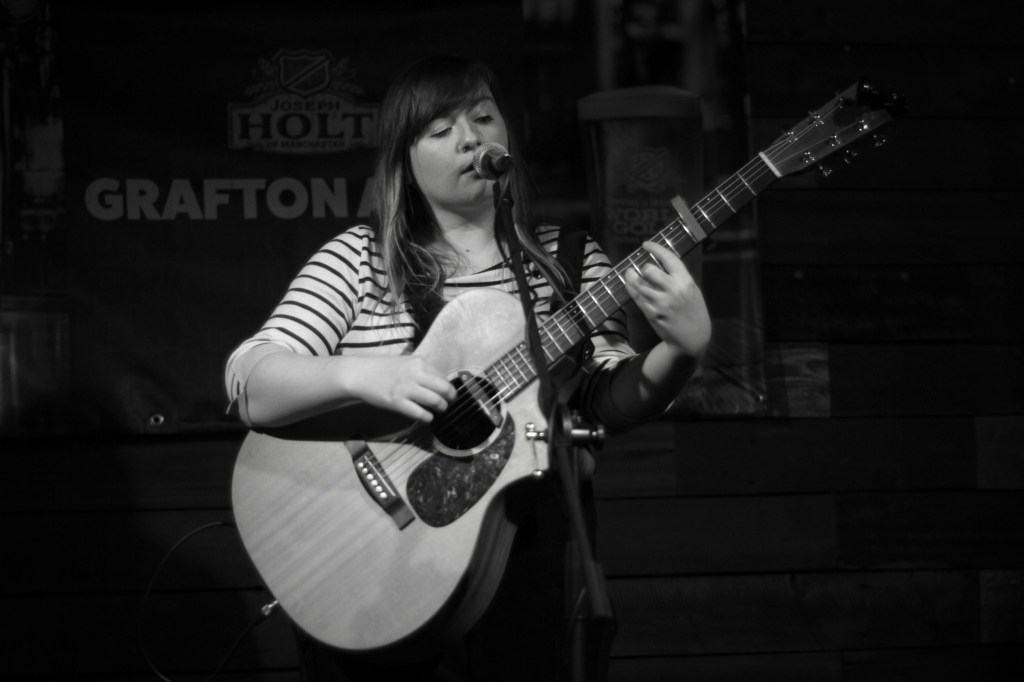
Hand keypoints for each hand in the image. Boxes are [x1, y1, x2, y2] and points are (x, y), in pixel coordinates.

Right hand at [346, 355, 456, 422]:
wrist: (360, 374)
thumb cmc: (382, 368)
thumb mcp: (406, 362)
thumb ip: (421, 370)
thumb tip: (438, 383)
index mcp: (419, 363)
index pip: (443, 377)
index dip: (449, 388)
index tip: (448, 394)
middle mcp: (416, 374)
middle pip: (445, 389)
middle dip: (451, 399)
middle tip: (449, 404)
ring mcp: (407, 389)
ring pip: (436, 401)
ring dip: (442, 408)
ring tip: (440, 411)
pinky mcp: (397, 402)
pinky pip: (420, 413)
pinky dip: (428, 417)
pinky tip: (427, 417)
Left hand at [623, 241, 711, 358]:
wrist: (693, 338)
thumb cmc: (693, 311)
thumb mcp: (692, 290)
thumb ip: (678, 278)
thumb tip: (659, 263)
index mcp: (686, 281)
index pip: (668, 258)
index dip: (655, 248)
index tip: (646, 244)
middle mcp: (673, 290)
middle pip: (650, 270)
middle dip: (643, 266)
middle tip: (641, 267)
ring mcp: (661, 303)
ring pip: (639, 283)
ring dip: (631, 276)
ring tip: (630, 273)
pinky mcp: (652, 313)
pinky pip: (636, 297)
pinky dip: (631, 288)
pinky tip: (629, 284)